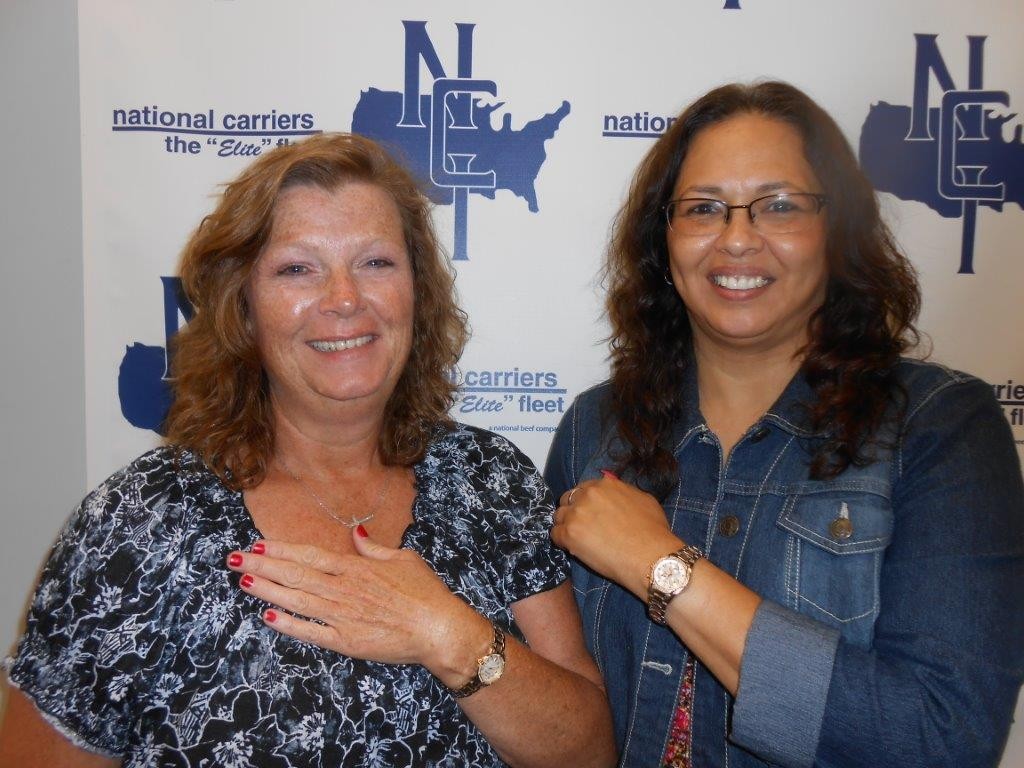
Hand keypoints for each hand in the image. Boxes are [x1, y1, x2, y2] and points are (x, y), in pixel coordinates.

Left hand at [226, 530, 489, 683]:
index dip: (280, 550)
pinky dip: (289, 625)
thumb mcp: (403, 559)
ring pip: (296, 601)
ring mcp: (342, 617)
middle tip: (233, 560)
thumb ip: (374, 548)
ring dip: (267, 591)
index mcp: (356, 568)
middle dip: (262, 566)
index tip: (257, 545)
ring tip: (243, 582)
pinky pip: (311, 633)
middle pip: (295, 575)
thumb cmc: (426, 593)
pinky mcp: (346, 642)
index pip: (309, 556)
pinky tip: (268, 618)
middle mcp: (343, 590)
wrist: (440, 629)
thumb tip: (355, 533)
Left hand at [552, 472, 683, 597]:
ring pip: (559, 517)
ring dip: (565, 526)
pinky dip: (561, 542)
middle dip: (572, 511)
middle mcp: (587, 495)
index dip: (584, 502)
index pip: (583, 489)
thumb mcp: (643, 499)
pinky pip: (555, 535)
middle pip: (567, 500)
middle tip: (581, 526)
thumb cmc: (653, 531)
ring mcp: (576, 514)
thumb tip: (615, 491)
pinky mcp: (569, 535)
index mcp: (604, 485)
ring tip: (578, 539)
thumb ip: (623, 492)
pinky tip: (573, 548)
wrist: (651, 556)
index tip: (588, 513)